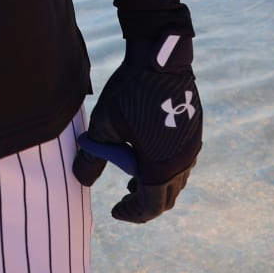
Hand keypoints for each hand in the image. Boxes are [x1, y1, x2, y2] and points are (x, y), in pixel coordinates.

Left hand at [77, 32, 202, 223]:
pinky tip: (147, 154)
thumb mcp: (104, 126)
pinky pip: (181, 162)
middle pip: (166, 198)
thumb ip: (93, 156)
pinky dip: (164, 168)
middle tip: (124, 198)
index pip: (150, 207)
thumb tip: (80, 180)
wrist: (159, 59)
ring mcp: (191, 147)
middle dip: (143, 202)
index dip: (131, 213)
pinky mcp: (193, 132)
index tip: (115, 211)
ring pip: (175, 180)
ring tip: (132, 179)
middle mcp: (182, 162)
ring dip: (155, 185)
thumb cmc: (129, 93)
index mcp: (161, 168)